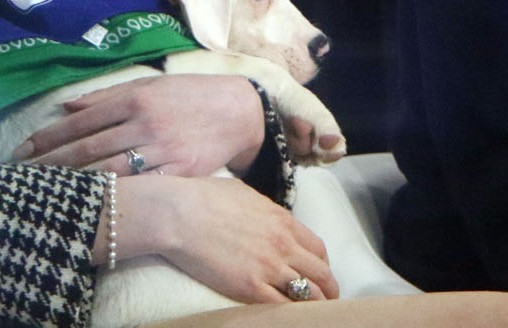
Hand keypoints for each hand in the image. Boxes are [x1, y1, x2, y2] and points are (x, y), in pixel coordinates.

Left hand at [15, 74, 264, 176]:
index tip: (23, 150)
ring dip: (77, 182)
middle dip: (53, 162)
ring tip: (50, 192)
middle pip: (90, 147)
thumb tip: (67, 106)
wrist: (237, 111)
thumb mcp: (149, 84)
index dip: (49, 137)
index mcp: (135, 97)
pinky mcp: (180, 171)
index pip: (82, 120)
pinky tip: (94, 203)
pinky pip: (142, 186)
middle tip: (24, 176)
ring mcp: (163, 149)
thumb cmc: (188, 96)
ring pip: (111, 169)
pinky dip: (116, 194)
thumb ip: (107, 97)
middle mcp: (145, 122)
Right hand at [115, 174, 339, 303]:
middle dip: (328, 288)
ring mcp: (268, 267)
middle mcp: (282, 244)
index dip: (323, 263)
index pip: (317, 247)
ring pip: (307, 293)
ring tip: (315, 312)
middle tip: (327, 298)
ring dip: (314, 304)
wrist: (179, 213)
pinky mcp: (250, 288)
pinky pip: (281, 307)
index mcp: (281, 220)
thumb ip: (263, 209)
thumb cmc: (204, 197)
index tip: (320, 272)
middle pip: (320, 272)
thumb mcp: (244, 193)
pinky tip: (291, 317)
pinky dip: (291, 313)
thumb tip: (265, 216)